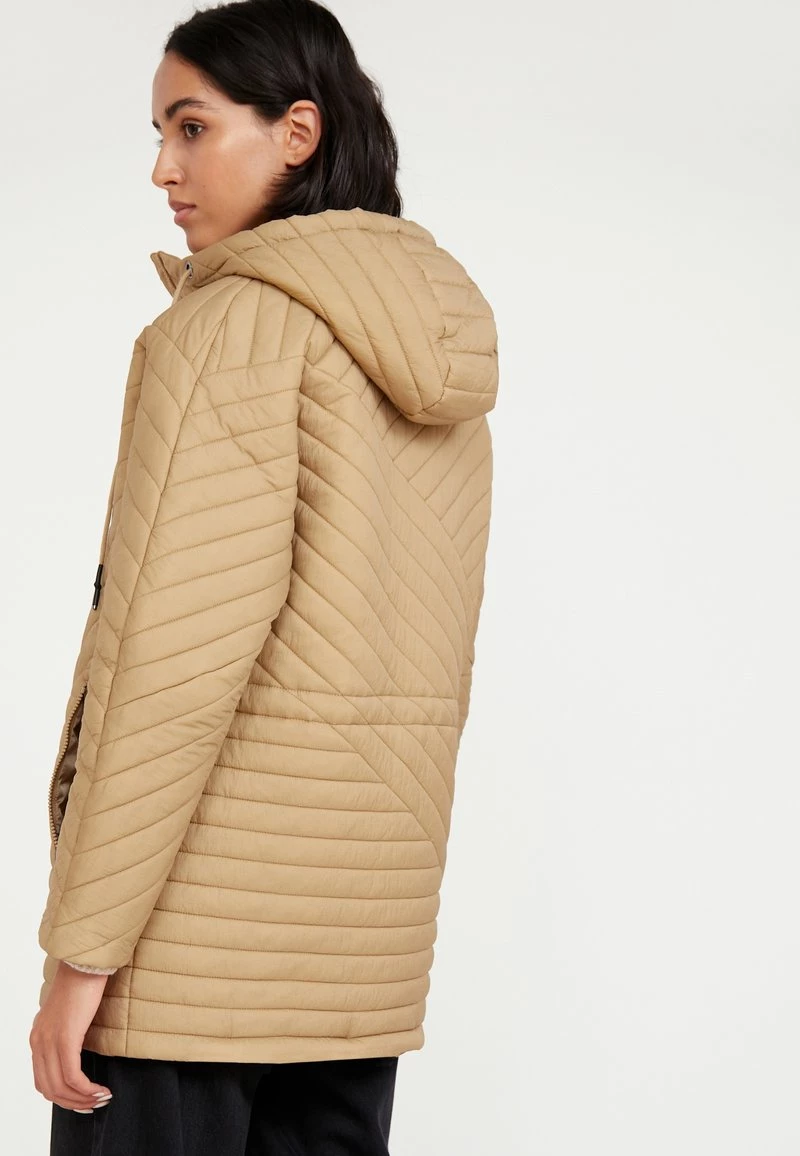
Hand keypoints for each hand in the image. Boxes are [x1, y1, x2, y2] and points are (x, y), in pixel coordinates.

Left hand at [29, 961, 112, 1110]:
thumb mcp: (68, 1016)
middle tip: (94, 1104)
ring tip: (102, 1098)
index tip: (83, 1100)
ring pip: (60, 1087)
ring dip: (83, 1098)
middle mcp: (38, 1042)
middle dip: (73, 1102)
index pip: (42, 1081)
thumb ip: (66, 1035)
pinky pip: (72, 1076)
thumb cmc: (81, 984)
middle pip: (50, 1089)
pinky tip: (101, 1089)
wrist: (84, 964)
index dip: (62, 1097)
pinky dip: (87, 1088)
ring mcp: (49, 1041)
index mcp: (38, 1038)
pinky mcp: (65, 1038)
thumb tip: (77, 1054)